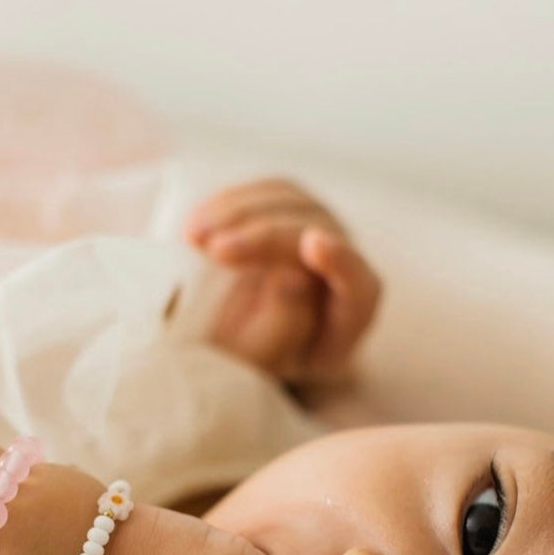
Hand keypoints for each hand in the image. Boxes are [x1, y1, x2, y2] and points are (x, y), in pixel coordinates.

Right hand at [185, 177, 381, 386]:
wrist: (249, 339)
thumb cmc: (260, 357)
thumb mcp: (266, 362)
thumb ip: (283, 329)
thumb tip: (291, 278)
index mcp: (351, 312)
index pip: (360, 286)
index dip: (342, 262)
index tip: (313, 246)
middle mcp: (346, 263)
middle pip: (317, 232)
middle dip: (264, 236)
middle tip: (215, 249)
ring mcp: (323, 229)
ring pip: (292, 202)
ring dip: (239, 212)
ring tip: (193, 237)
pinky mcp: (295, 209)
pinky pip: (269, 192)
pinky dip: (230, 202)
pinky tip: (196, 224)